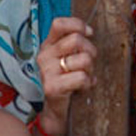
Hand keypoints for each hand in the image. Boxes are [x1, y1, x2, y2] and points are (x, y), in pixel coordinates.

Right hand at [36, 16, 96, 135]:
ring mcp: (46, 72)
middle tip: (89, 63)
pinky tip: (83, 87)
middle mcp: (44, 56)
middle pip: (76, 40)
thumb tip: (89, 31)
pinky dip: (88, 83)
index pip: (59, 24)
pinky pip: (81, 77)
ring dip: (90, 70)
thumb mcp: (67, 58)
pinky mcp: (52, 87)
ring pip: (83, 59)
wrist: (55, 111)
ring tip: (84, 77)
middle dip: (91, 51)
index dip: (78, 25)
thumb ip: (74, 43)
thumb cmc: (66, 81)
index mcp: (48, 45)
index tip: (89, 34)